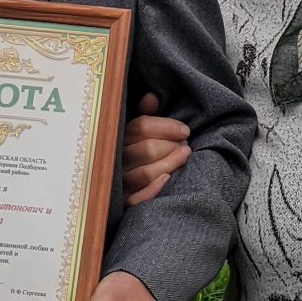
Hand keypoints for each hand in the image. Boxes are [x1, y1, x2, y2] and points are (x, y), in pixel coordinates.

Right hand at [121, 91, 189, 205]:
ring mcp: (119, 183)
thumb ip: (144, 115)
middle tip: (186, 146)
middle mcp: (115, 160)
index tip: (185, 130)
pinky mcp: (125, 204)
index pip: (141, 127)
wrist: (123, 189)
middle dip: (171, 145)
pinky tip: (169, 178)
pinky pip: (139, 198)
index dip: (166, 126)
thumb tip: (152, 97)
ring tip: (185, 156)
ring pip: (146, 172)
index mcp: (118, 138)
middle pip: (147, 149)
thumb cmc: (137, 153)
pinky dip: (154, 188)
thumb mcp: (137, 132)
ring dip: (170, 163)